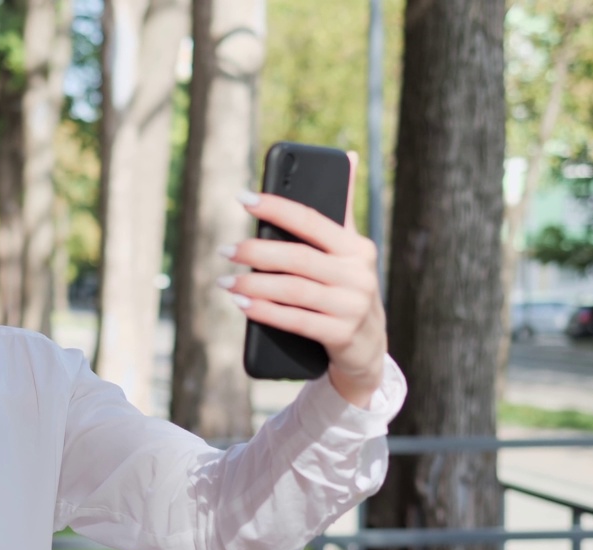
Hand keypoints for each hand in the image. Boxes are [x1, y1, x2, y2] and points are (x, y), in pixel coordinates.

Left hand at [219, 151, 386, 406]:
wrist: (368, 349)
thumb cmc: (347, 291)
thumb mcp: (350, 254)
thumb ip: (341, 213)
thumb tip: (349, 157)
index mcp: (356, 248)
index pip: (310, 220)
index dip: (275, 206)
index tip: (243, 198)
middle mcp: (357, 274)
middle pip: (297, 258)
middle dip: (256, 251)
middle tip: (224, 250)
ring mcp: (351, 306)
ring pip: (293, 290)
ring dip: (254, 284)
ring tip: (225, 281)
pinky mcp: (341, 335)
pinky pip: (296, 321)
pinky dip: (265, 312)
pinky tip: (241, 304)